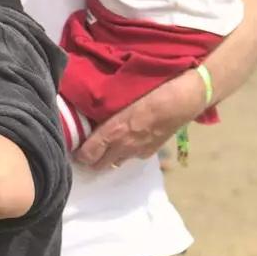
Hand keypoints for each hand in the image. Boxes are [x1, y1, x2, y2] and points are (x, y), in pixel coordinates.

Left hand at [73, 70, 205, 170]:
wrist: (184, 99)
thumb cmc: (152, 90)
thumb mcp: (122, 95)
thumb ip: (104, 108)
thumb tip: (89, 112)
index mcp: (113, 131)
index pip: (88, 155)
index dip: (78, 154)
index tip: (73, 146)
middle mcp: (124, 146)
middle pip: (100, 165)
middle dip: (91, 159)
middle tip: (86, 147)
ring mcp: (138, 151)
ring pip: (116, 162)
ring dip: (108, 157)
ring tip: (104, 144)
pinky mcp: (151, 151)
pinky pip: (132, 157)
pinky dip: (126, 152)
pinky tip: (127, 140)